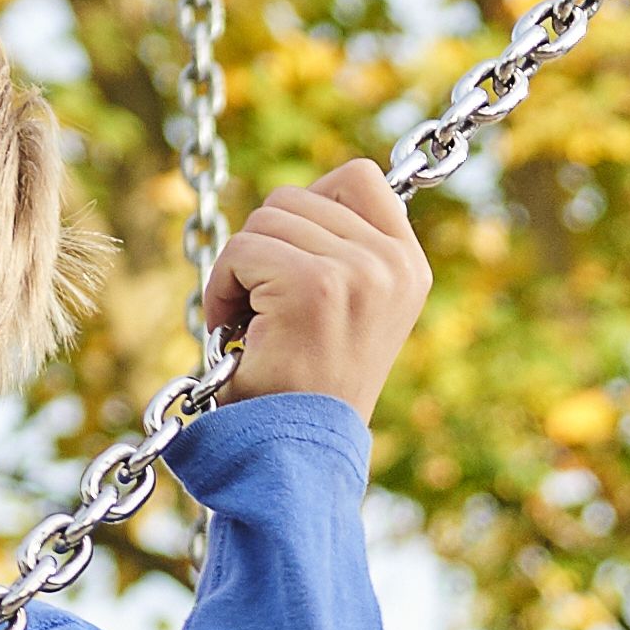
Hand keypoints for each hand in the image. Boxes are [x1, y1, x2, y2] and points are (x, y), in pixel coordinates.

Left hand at [205, 159, 431, 406]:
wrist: (296, 452)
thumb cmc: (308, 385)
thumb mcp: (349, 306)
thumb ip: (344, 247)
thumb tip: (306, 195)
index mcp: (409, 266)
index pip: (358, 176)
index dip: (309, 203)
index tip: (290, 258)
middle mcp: (393, 265)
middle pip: (297, 196)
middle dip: (265, 244)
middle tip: (264, 304)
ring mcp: (358, 273)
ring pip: (265, 218)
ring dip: (240, 267)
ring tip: (251, 323)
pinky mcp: (314, 287)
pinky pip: (242, 250)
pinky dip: (220, 289)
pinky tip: (234, 332)